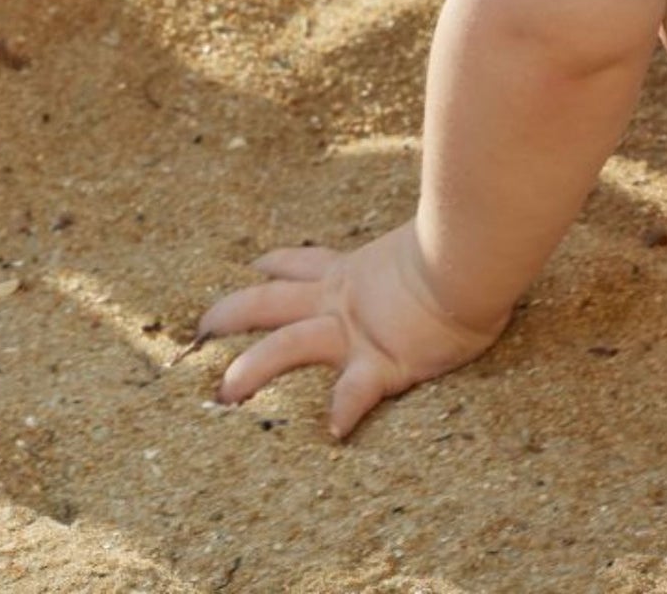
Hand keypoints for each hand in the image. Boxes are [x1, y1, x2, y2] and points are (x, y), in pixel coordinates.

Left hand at [197, 222, 509, 437]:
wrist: (468, 257)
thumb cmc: (458, 246)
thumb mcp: (423, 244)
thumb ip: (417, 252)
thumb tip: (446, 234)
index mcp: (350, 271)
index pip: (300, 263)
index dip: (273, 265)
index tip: (254, 266)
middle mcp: (340, 299)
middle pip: (268, 302)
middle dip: (229, 314)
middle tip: (198, 328)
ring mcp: (355, 330)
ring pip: (286, 347)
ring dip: (252, 369)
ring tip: (224, 393)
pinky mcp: (382, 360)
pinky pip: (354, 392)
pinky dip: (343, 412)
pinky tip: (333, 432)